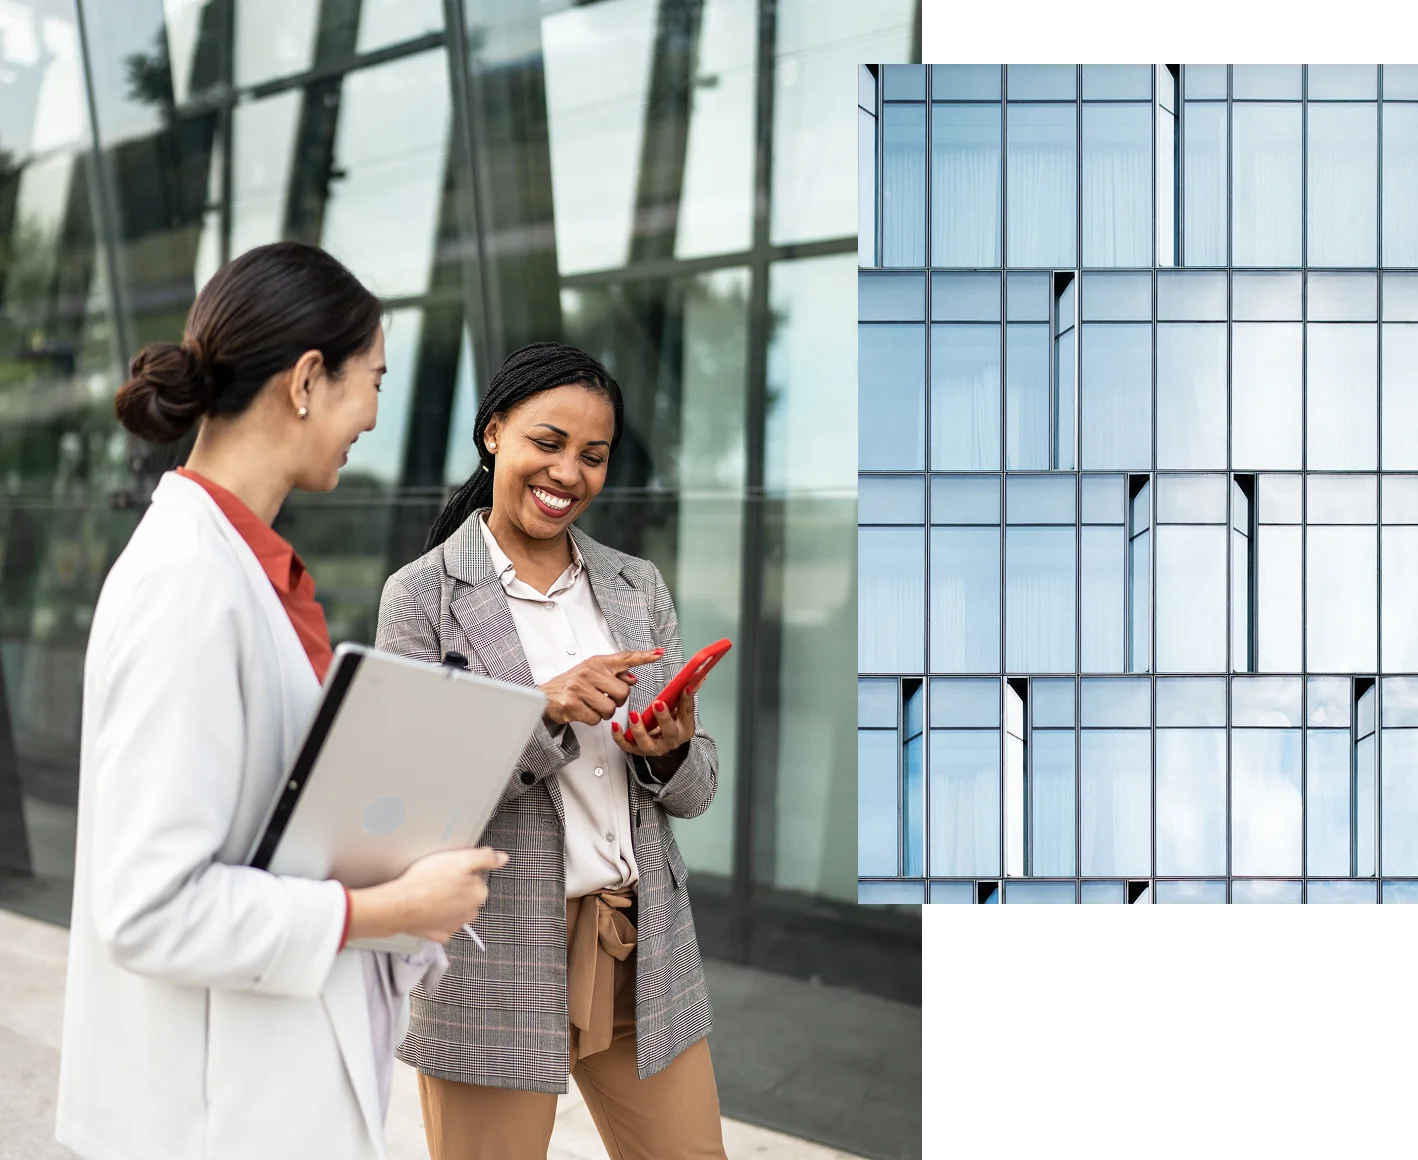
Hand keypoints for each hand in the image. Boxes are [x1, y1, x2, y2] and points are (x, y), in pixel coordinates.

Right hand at [347, 846, 506, 943]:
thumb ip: (485, 858)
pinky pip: (440, 925)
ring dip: (447, 903)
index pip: (478, 877)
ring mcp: (453, 926)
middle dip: (456, 887)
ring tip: (430, 892)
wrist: (400, 905)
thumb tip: (503, 858)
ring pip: (455, 910)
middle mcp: (470, 913)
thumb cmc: (427, 881)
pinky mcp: (438, 934)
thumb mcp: (461, 859)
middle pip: (467, 895)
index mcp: (479, 894)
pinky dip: (435, 918)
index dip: (463, 870)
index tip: (451, 868)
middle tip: (438, 879)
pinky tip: (427, 909)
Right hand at [539, 649, 662, 727]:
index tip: (658, 654)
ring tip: (592, 705)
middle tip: (604, 698)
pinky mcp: (573, 704)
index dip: (643, 656)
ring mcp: (580, 688)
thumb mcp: (593, 673)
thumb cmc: (572, 684)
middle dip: (617, 701)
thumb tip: (633, 679)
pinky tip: (584, 711)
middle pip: (623, 692)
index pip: (625, 658)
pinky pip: (596, 719)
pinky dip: (592, 719)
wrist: (545, 696)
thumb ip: (614, 675)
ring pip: (610, 709)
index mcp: (597, 663)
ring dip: (604, 712)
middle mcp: (589, 672)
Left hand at [611, 683, 700, 759]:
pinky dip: (620, 737)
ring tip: (634, 714)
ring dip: (640, 729)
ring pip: (647, 743)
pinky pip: (628, 746)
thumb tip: (698, 675)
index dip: (687, 700)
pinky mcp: (638, 750)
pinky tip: (616, 726)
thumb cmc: (672, 723)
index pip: (687, 714)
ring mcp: (654, 747)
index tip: (685, 687)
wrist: (663, 743)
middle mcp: (671, 741)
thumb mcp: (680, 709)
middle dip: (664, 717)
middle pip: (669, 732)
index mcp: (685, 729)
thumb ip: (686, 693)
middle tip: (658, 703)